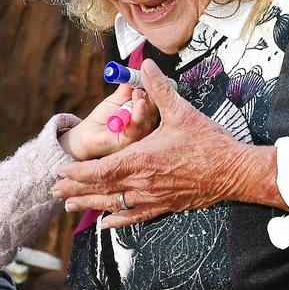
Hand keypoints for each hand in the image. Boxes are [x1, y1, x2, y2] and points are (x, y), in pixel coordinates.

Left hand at [53, 59, 285, 226]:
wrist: (234, 171)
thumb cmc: (209, 142)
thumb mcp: (180, 111)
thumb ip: (158, 89)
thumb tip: (144, 65)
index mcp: (140, 159)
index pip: (100, 169)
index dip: (78, 172)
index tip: (60, 171)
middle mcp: (142, 183)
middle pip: (100, 190)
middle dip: (75, 190)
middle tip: (54, 191)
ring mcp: (152, 198)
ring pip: (113, 205)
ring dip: (89, 205)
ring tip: (69, 207)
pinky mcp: (164, 206)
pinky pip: (135, 217)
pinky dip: (117, 220)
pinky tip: (106, 224)